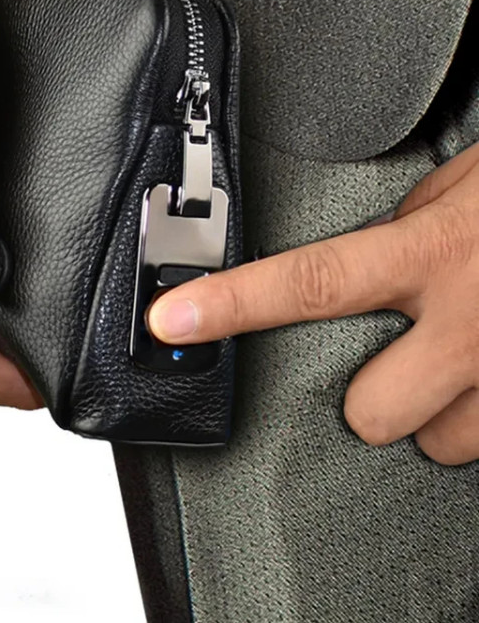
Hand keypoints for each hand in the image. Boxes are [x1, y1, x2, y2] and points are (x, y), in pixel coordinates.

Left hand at [148, 141, 478, 463]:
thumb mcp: (467, 183)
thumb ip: (409, 221)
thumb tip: (367, 248)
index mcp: (431, 251)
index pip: (307, 283)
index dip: (232, 304)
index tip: (175, 322)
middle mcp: (471, 321)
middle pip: (370, 411)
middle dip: (370, 399)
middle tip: (394, 358)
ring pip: (441, 441)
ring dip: (441, 410)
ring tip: (467, 359)